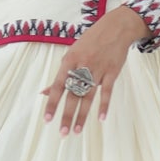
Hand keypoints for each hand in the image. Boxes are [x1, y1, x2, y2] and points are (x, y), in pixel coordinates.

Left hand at [41, 6, 147, 136]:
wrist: (115, 28)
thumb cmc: (91, 42)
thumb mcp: (72, 54)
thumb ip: (61, 75)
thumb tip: (44, 92)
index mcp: (69, 61)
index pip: (58, 86)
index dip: (52, 103)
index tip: (47, 119)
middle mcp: (82, 66)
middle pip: (73, 95)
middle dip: (67, 115)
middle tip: (62, 133)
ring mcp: (98, 69)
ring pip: (89, 96)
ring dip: (82, 115)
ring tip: (76, 131)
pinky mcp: (112, 72)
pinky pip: (107, 91)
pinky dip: (104, 105)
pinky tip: (101, 118)